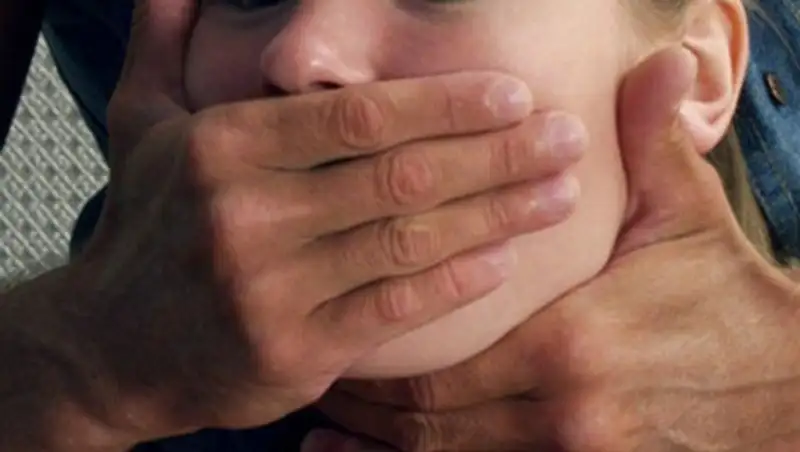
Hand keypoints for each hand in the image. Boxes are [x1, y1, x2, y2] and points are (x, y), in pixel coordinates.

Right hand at [61, 0, 585, 444]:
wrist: (110, 347)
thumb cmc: (145, 229)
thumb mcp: (139, 122)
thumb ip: (164, 42)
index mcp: (221, 148)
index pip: (357, 117)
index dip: (446, 104)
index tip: (514, 94)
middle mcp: (246, 215)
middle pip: (400, 175)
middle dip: (497, 154)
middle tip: (566, 138)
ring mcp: (270, 290)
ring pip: (407, 241)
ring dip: (496, 214)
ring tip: (559, 192)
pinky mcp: (291, 354)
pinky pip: (393, 310)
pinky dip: (454, 282)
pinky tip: (504, 259)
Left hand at [310, 48, 799, 450]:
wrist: (788, 389)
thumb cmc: (723, 297)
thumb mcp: (688, 217)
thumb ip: (652, 145)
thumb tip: (659, 60)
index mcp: (569, 342)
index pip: (440, 355)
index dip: (376, 351)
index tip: (335, 321)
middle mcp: (560, 413)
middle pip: (428, 419)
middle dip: (366, 407)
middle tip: (321, 380)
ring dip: (381, 450)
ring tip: (328, 434)